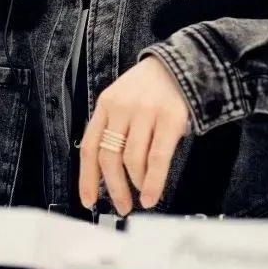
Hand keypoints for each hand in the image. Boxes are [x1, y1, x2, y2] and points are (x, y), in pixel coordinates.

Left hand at [78, 55, 189, 215]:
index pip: (90, 146)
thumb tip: (108, 174)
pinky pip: (157, 158)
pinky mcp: (169, 118)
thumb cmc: (149, 88)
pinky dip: (153, 183)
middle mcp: (122, 107)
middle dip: (113, 188)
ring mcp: (145, 112)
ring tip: (142, 194)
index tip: (88, 200)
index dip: (87, 178)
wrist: (180, 63)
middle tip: (121, 205)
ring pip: (132, 160)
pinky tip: (152, 195)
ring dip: (136, 185)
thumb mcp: (123, 100)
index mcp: (106, 104)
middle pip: (109, 157)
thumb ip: (114, 128)